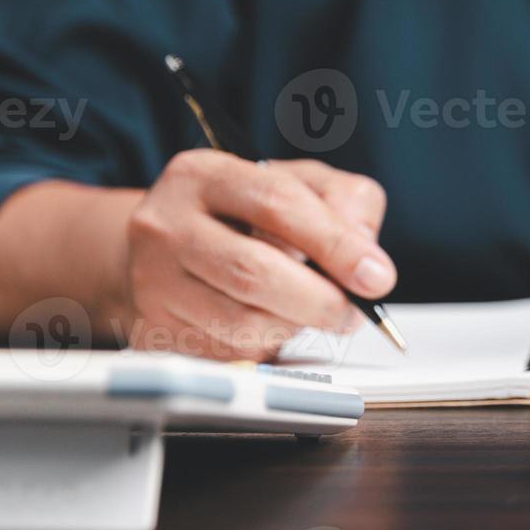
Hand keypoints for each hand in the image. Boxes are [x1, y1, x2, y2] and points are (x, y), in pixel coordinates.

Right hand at [121, 151, 395, 359]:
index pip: (277, 205)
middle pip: (253, 271)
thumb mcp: (302, 185)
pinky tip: (273, 324)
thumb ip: (346, 204)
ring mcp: (151, 282)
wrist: (170, 248)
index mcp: (203, 175)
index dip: (335, 245)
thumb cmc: (248, 215)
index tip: (377, 278)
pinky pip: (228, 353)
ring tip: (313, 312)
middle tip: (354, 313)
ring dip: (295, 326)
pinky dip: (267, 346)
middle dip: (320, 300)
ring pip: (241, 322)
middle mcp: (165, 225)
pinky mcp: (154, 330)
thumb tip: (367, 259)